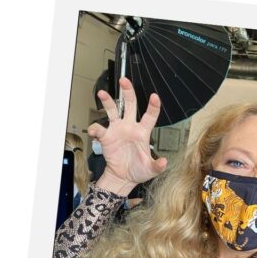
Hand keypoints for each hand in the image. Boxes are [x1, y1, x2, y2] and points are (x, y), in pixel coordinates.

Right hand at [89, 77, 167, 196]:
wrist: (122, 177)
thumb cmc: (138, 170)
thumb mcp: (151, 169)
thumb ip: (157, 166)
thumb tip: (163, 163)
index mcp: (143, 132)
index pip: (150, 115)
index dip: (153, 106)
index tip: (154, 96)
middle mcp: (130, 127)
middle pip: (130, 104)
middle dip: (128, 91)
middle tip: (124, 80)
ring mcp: (117, 130)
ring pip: (113, 110)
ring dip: (107, 101)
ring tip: (102, 93)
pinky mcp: (106, 137)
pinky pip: (99, 129)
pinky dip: (94, 129)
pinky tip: (93, 131)